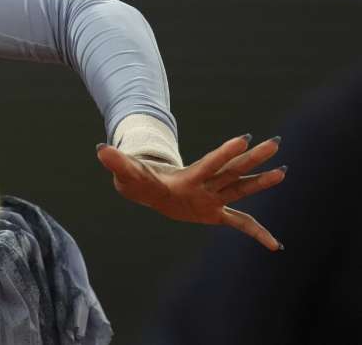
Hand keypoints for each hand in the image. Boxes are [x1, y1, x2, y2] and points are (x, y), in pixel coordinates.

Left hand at [96, 134, 286, 250]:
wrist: (147, 188)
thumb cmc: (138, 178)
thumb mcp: (126, 172)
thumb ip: (117, 161)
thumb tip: (100, 150)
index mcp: (188, 177)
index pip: (209, 164)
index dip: (224, 152)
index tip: (244, 138)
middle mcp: (205, 184)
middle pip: (232, 170)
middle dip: (253, 158)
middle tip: (275, 142)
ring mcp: (212, 198)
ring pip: (240, 189)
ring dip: (261, 183)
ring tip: (283, 172)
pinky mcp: (214, 213)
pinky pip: (239, 224)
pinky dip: (256, 233)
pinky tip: (275, 246)